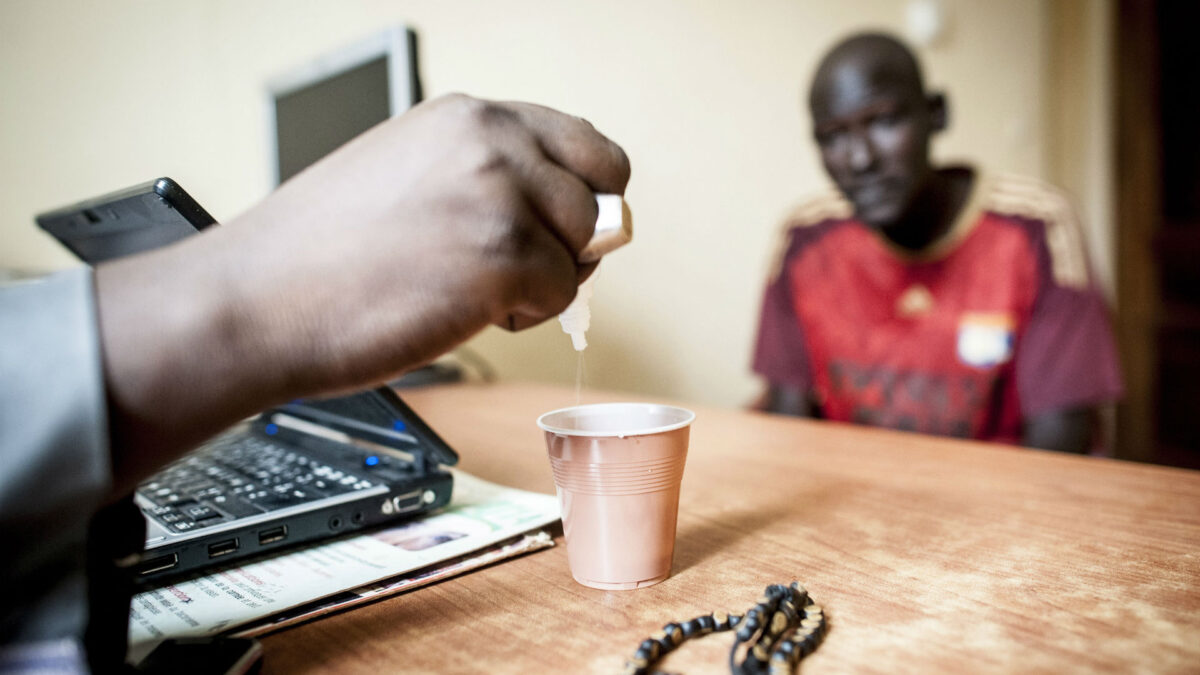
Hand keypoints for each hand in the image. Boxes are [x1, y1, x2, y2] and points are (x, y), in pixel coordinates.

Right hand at [94, 94, 629, 492]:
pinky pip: (564, 296)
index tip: (560, 229)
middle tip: (526, 271)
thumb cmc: (320, 255)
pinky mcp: (504, 257)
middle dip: (577, 240)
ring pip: (586, 249)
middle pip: (602, 194)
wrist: (254, 302)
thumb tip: (567, 212)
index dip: (584, 194)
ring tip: (472, 292)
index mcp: (468, 116)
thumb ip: (486, 177)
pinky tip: (462, 312)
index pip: (584, 143)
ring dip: (545, 282)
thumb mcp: (410, 173)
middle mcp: (492, 141)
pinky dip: (524, 318)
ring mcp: (501, 196)